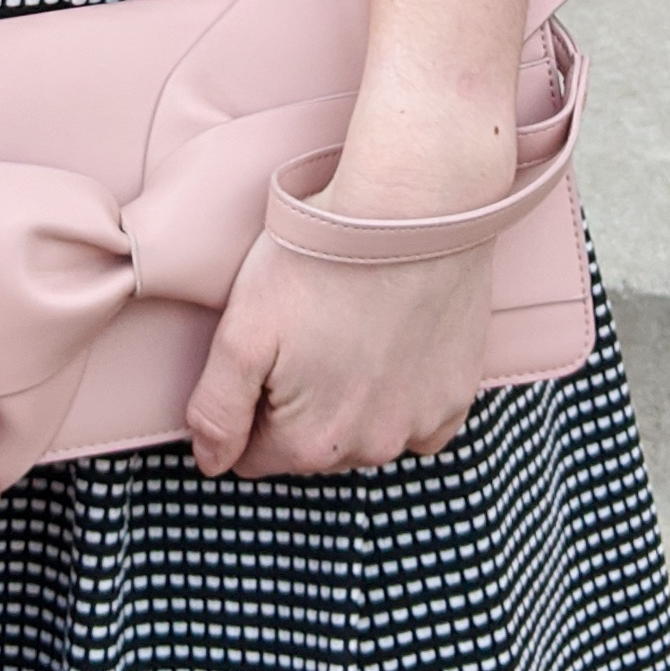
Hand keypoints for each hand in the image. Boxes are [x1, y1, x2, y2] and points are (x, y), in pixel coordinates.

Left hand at [182, 223, 497, 479]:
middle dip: (298, 404)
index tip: (265, 352)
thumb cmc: (319, 259)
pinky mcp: (457, 397)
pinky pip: (419, 421)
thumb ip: (217, 409)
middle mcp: (370, 450)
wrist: (413, 208)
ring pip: (364, 435)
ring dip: (352, 400)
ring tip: (349, 328)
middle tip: (307, 331)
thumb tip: (212, 462)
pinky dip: (403, 394)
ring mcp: (420, 425)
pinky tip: (394, 344)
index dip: (248, 404)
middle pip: (311, 448)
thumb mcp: (242, 330)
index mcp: (310, 442)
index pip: (252, 455)